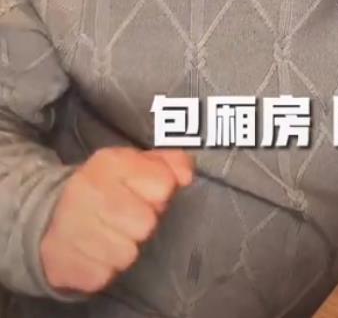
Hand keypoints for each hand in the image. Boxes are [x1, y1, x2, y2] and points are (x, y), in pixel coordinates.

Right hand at [40, 147, 193, 293]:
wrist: (50, 214)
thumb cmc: (106, 189)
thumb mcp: (136, 164)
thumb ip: (170, 163)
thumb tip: (187, 176)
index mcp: (111, 162)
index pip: (164, 185)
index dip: (160, 194)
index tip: (145, 193)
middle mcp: (89, 190)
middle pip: (147, 224)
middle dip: (141, 224)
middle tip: (125, 217)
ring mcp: (72, 226)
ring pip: (128, 253)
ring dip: (124, 248)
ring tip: (108, 233)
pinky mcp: (64, 261)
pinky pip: (105, 275)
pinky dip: (104, 267)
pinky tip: (93, 250)